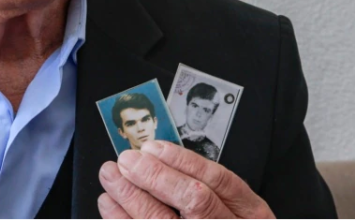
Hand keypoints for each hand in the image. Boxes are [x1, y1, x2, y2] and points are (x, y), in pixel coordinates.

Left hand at [98, 141, 273, 218]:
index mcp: (251, 217)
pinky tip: (109, 206)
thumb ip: (204, 188)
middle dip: (155, 175)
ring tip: (111, 177)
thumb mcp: (230, 211)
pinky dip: (121, 220)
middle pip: (195, 199)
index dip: (182, 161)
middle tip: (127, 160)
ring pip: (162, 220)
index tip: (152, 148)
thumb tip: (156, 159)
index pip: (220, 182)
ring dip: (131, 195)